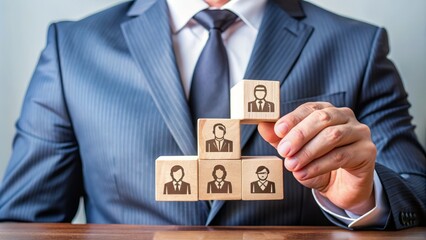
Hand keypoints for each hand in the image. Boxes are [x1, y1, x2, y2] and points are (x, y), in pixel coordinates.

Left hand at [258, 102, 376, 214]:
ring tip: (292, 166)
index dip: (293, 119)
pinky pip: (342, 156)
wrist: (341, 188)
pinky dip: (319, 165)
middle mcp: (345, 117)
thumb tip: (262, 125)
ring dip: (308, 152)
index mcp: (326, 111)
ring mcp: (359, 132)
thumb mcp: (295, 152)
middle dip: (300, 135)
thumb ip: (280, 139)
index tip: (278, 131)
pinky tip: (304, 174)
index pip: (309, 109)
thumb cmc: (317, 164)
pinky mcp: (367, 151)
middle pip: (322, 118)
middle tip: (283, 152)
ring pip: (333, 136)